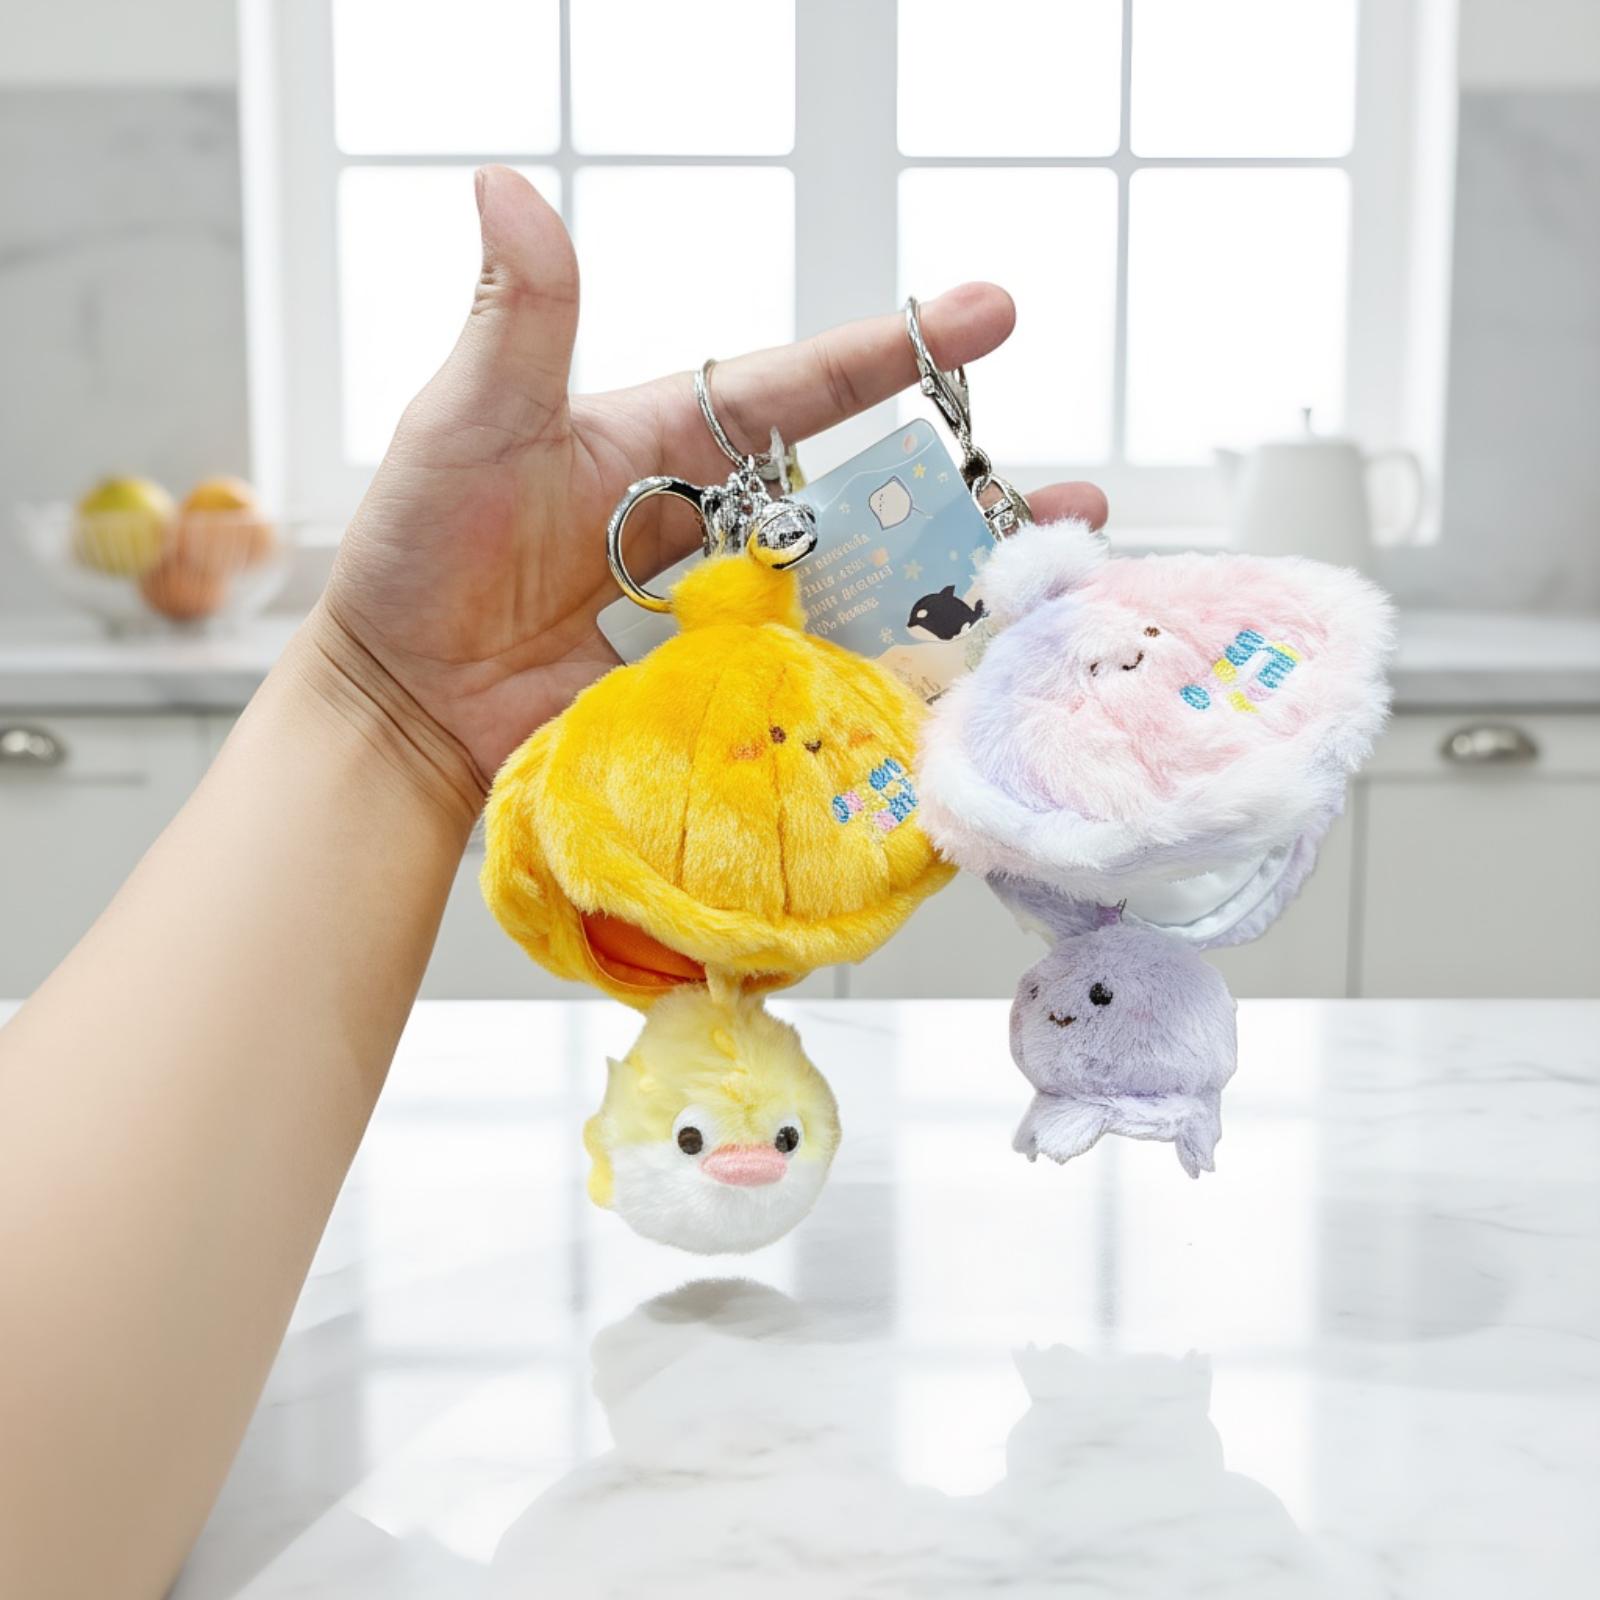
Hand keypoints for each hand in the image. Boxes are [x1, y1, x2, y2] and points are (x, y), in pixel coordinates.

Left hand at [316, 165, 1107, 808]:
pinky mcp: (713, 696)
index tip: (991, 309)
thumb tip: (505, 182)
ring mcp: (719, 618)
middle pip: (859, 503)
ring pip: (854, 594)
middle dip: (964, 497)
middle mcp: (711, 527)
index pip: (795, 390)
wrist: (399, 700)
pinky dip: (883, 687)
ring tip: (1048, 596)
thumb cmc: (417, 555)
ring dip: (952, 594)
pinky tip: (961, 694)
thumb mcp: (468, 424)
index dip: (890, 353)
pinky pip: (807, 688)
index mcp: (665, 442)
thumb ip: (516, 319)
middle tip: (1070, 497)